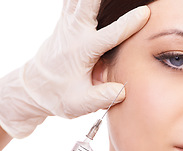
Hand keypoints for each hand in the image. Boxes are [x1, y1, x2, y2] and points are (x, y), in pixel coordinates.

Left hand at [0, 0, 149, 138]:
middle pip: (87, 4)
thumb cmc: (58, 95)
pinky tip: (93, 0)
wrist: (33, 88)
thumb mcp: (79, 104)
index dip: (129, 23)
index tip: (144, 13)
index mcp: (82, 50)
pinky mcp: (65, 21)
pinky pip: (73, 0)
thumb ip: (101, 97)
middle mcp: (74, 33)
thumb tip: (123, 90)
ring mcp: (67, 24)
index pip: (110, 34)